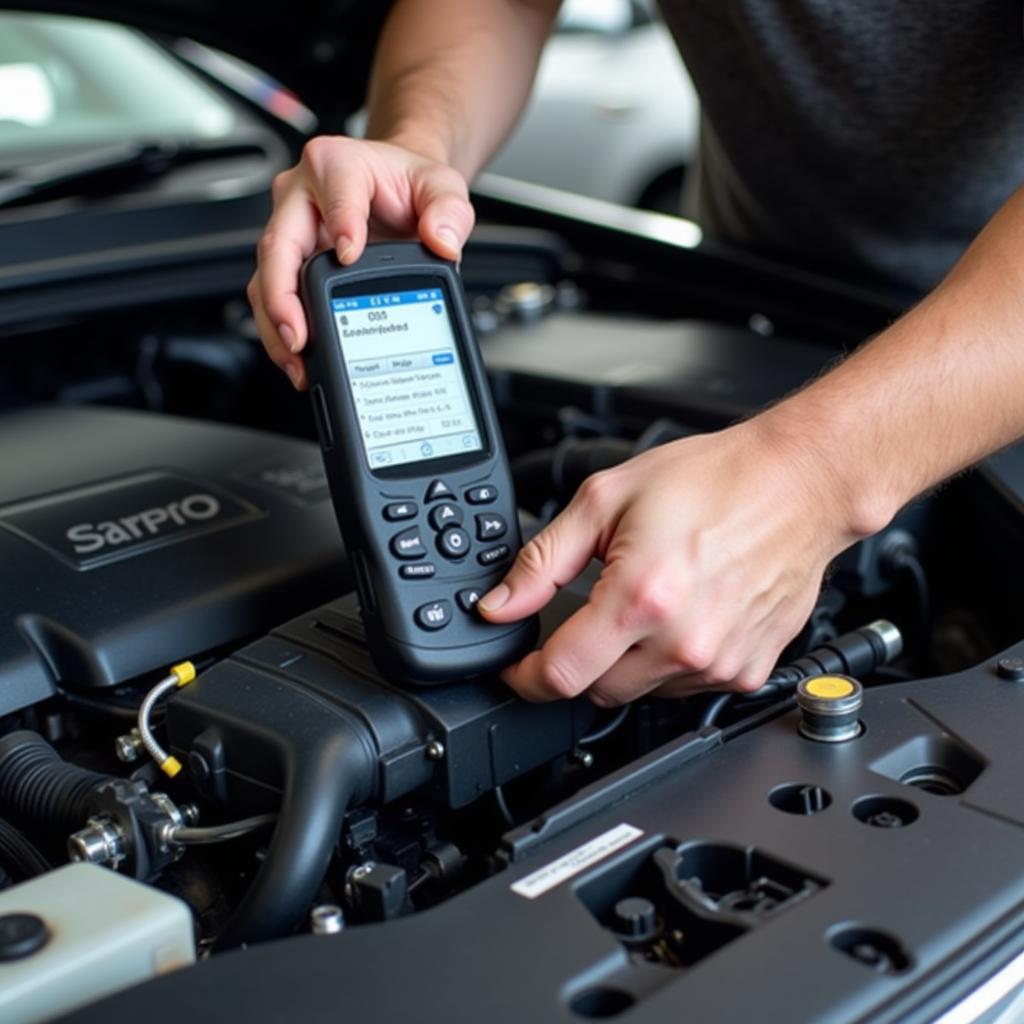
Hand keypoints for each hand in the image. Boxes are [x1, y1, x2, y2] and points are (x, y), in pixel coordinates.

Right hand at [247, 136, 474, 389]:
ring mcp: (290, 232)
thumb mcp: (442, 188)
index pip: (332, 192)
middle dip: (283, 297)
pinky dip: (282, 330)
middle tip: (300, 335)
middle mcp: (301, 196)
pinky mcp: (290, 264)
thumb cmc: (409, 187)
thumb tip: (443, 241)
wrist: (400, 195)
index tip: (350, 257)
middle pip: (278, 245)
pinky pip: (274, 298)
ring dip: (276, 324)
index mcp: (337, 165)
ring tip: (298, 359)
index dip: (340, 223)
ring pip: (266, 278)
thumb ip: (449, 210)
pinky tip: (300, 357)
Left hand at [478, 420, 863, 704]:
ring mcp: (720, 662)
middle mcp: (683, 642)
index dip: (524, 676)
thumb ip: (542, 560)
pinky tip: (682, 615)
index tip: (517, 666)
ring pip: (641, 691)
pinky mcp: (748, 669)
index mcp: (641, 599)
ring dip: (626, 661)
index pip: (560, 676)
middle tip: (590, 612)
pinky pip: (686, 686)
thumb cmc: (715, 481)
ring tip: (647, 601)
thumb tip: (500, 604)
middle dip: (577, 661)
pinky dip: (670, 661)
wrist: (799, 483)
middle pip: (597, 691)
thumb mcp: (606, 499)